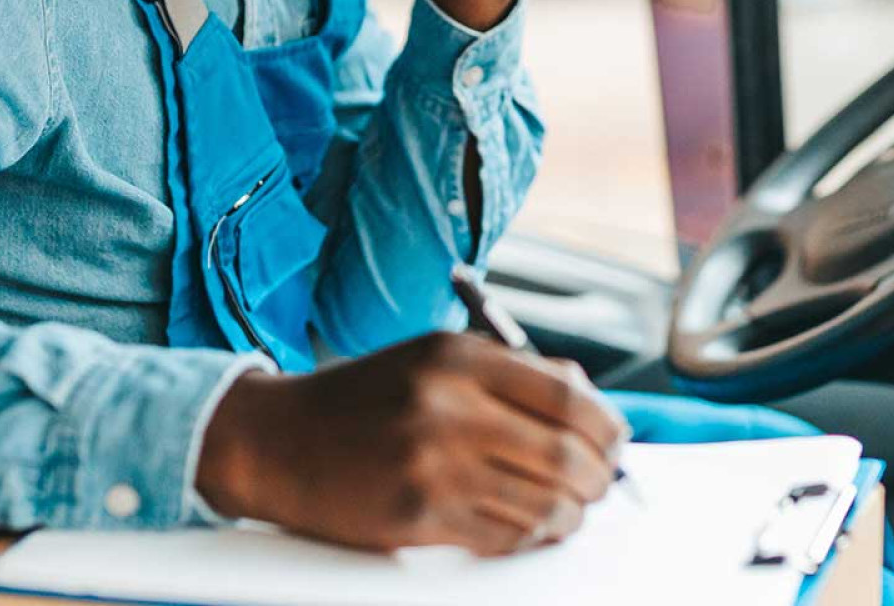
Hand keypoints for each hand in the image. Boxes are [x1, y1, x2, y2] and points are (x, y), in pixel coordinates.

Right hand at [194, 332, 623, 554]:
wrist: (278, 440)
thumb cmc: (366, 399)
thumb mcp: (435, 359)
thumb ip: (510, 372)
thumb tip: (588, 398)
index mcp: (459, 357)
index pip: (567, 395)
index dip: (606, 426)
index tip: (615, 442)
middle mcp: (448, 406)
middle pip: (565, 453)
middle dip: (599, 477)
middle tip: (601, 484)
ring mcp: (432, 463)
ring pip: (543, 502)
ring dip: (570, 514)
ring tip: (569, 509)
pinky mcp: (416, 515)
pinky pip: (504, 535)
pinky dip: (530, 535)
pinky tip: (529, 525)